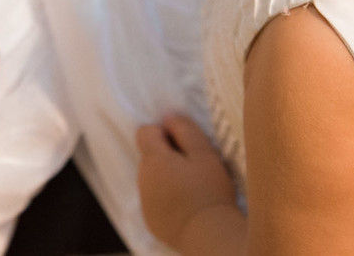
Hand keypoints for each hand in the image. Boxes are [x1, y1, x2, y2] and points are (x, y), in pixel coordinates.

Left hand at [136, 114, 240, 250]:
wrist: (209, 235)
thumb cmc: (210, 191)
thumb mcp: (204, 153)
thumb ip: (184, 130)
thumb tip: (167, 117)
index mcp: (154, 160)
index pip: (145, 131)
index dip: (164, 132)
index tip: (184, 145)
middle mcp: (143, 179)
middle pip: (149, 156)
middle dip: (167, 155)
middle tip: (194, 167)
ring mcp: (145, 202)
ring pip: (152, 178)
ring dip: (167, 177)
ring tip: (192, 188)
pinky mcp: (151, 220)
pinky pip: (155, 200)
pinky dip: (167, 198)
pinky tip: (187, 206)